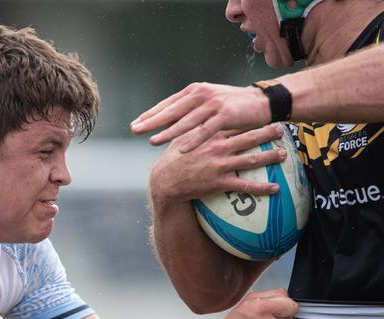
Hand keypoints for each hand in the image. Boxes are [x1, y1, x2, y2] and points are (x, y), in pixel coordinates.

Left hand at [130, 82, 270, 152]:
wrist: (263, 101)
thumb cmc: (233, 105)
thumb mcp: (209, 103)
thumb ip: (191, 109)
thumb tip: (170, 119)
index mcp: (194, 91)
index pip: (167, 103)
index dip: (151, 114)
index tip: (135, 123)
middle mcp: (201, 94)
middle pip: (171, 110)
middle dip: (151, 122)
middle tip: (135, 130)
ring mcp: (213, 104)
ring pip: (185, 121)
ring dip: (168, 132)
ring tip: (153, 141)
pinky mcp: (226, 115)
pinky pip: (205, 130)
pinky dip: (192, 140)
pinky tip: (180, 149)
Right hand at [149, 124, 285, 206]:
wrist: (166, 181)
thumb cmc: (173, 159)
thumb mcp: (182, 138)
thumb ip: (195, 128)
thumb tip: (201, 118)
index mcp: (210, 134)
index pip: (235, 123)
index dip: (250, 119)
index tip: (263, 114)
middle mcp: (218, 147)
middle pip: (248, 137)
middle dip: (267, 133)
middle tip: (281, 130)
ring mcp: (220, 164)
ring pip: (251, 159)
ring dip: (269, 157)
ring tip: (283, 154)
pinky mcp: (220, 182)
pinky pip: (245, 185)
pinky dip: (262, 187)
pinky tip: (275, 189)